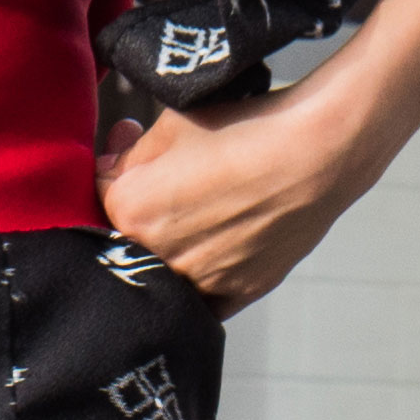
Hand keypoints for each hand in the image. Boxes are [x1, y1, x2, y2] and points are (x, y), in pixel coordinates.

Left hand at [97, 84, 366, 308]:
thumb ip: (130, 153)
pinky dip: (201, 276)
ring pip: (164, 271)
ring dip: (172, 246)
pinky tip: (218, 244)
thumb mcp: (173, 124)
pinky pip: (202, 295)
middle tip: (176, 180)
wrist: (319, 151)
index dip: (117, 168)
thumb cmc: (249, 130)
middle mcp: (159, 254)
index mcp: (130, 209)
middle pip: (131, 236)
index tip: (133, 148)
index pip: (100, 195)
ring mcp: (199, 279)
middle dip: (145, 208)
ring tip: (206, 209)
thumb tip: (114, 164)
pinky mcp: (238, 291)